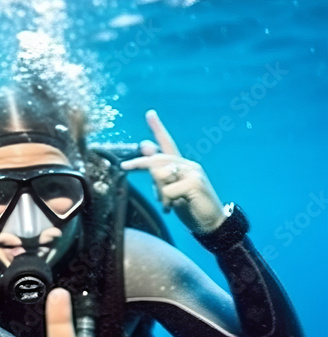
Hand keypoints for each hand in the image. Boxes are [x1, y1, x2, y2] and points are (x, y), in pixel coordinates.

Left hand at [121, 110, 226, 233]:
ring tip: (168, 206)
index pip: (168, 144)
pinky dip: (167, 202)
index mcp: (181, 165)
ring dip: (160, 194)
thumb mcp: (169, 190)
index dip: (158, 129)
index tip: (149, 113)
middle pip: (157, 159)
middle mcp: (188, 165)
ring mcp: (193, 172)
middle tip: (124, 166)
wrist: (212, 223)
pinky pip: (167, 190)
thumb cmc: (189, 206)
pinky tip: (176, 208)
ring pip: (160, 175)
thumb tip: (146, 146)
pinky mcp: (194, 183)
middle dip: (138, 163)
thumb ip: (158, 174)